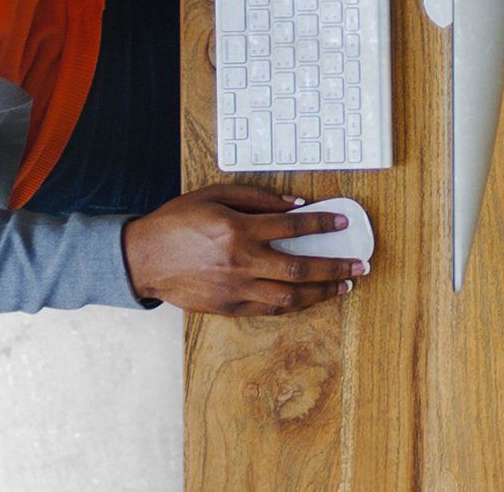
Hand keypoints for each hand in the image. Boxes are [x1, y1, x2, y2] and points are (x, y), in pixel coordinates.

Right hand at [121, 187, 368, 313]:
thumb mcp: (215, 194)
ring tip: (343, 286)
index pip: (292, 226)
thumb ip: (257, 199)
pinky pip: (268, 309)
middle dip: (334, 266)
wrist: (144, 258)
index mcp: (239, 229)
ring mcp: (236, 289)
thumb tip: (294, 205)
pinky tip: (308, 298)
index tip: (343, 221)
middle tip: (359, 265)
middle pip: (299, 266)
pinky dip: (292, 305)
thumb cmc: (178, 221)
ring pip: (288, 295)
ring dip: (321, 291)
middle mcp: (241, 262)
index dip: (322, 222)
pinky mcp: (228, 307)